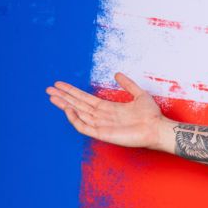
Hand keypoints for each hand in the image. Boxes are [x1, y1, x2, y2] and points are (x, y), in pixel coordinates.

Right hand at [46, 72, 167, 149]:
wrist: (157, 128)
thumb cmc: (151, 115)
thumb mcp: (139, 94)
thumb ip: (127, 84)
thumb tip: (116, 74)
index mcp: (109, 108)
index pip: (85, 99)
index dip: (73, 92)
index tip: (60, 84)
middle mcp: (102, 116)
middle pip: (78, 105)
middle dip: (64, 97)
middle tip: (49, 90)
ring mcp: (101, 125)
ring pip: (78, 114)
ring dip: (65, 106)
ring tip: (53, 97)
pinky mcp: (103, 134)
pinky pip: (84, 127)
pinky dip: (75, 119)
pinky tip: (68, 109)